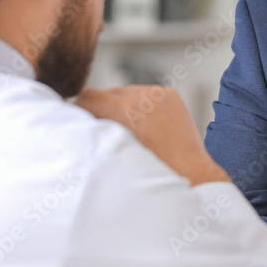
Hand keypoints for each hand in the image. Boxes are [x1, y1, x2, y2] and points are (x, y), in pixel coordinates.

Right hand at [74, 86, 228, 185]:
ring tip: (124, 131)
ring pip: (124, 93)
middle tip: (99, 132)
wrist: (191, 174)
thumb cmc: (152, 173)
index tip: (75, 123)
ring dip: (119, 107)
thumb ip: (95, 134)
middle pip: (105, 93)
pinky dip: (138, 105)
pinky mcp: (169, 94)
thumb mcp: (115, 156)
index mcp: (127, 110)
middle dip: (98, 110)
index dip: (77, 110)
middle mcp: (143, 95)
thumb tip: (76, 124)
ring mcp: (158, 92)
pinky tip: (143, 126)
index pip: (87, 96)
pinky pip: (143, 93)